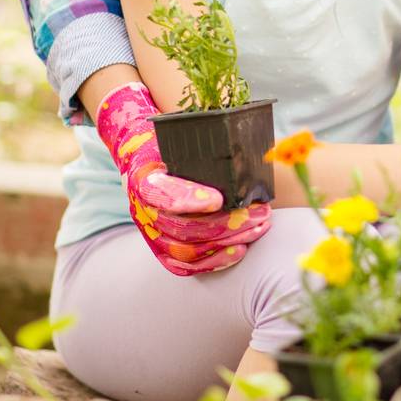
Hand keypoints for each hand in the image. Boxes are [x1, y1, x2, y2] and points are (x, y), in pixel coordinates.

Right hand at [96, 82, 271, 274]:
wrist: (143, 160)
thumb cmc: (168, 144)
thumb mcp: (177, 135)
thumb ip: (202, 143)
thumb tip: (247, 145)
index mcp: (143, 177)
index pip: (160, 193)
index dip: (188, 199)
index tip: (219, 199)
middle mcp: (140, 208)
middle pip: (180, 227)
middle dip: (225, 223)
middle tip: (260, 213)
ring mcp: (149, 231)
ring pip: (185, 249)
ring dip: (226, 241)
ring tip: (259, 227)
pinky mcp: (159, 248)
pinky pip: (182, 265)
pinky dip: (212, 262)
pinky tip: (239, 251)